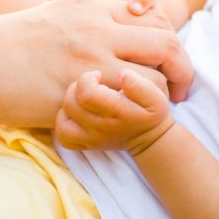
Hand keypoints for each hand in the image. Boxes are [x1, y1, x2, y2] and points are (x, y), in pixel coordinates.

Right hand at [0, 0, 191, 127]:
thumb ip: (91, 10)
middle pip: (166, 44)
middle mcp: (98, 32)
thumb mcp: (57, 11)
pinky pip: (120, 109)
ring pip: (151, 81)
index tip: (171, 59)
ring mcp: (88, 64)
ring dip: (159, 97)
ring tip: (154, 109)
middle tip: (182, 90)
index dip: (170, 39)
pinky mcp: (75, 96)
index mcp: (95, 9)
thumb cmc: (13, 38)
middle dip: (182, 68)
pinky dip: (130, 117)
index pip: (155, 17)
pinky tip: (125, 122)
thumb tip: (121, 13)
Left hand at [54, 69, 173, 155]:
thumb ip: (140, 84)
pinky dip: (63, 122)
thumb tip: (121, 74)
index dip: (88, 78)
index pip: (88, 94)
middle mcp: (102, 127)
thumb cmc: (149, 112)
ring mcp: (91, 138)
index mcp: (118, 112)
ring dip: (68, 102)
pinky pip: (63, 136)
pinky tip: (74, 112)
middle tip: (89, 84)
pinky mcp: (85, 144)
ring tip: (81, 96)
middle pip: (71, 104)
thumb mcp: (156, 97)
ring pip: (63, 119)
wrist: (149, 138)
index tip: (98, 74)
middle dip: (76, 87)